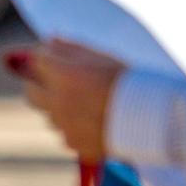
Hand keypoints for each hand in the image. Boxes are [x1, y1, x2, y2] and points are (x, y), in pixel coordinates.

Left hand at [14, 41, 123, 163]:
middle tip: (57, 82)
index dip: (47, 57)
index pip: (37, 60)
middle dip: (38, 84)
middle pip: (31, 92)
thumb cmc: (132, 81)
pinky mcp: (74, 144)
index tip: (56, 57)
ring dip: (60, 107)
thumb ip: (73, 48)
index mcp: (63, 75)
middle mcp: (57, 101)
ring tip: (89, 104)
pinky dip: (76, 127)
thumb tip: (50, 41)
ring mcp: (64, 126)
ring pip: (50, 115)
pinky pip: (67, 134)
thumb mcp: (105, 57)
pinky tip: (98, 122)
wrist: (154, 117)